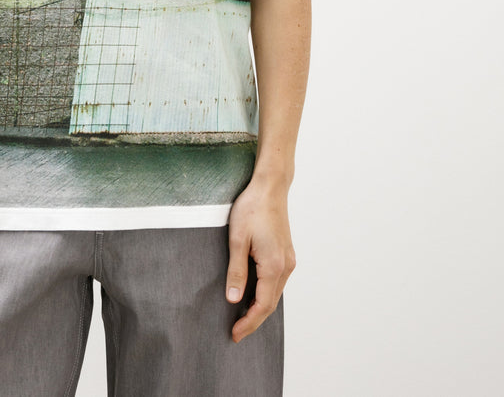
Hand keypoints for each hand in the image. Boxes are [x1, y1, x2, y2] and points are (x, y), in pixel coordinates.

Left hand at [225, 178, 295, 343]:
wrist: (270, 187)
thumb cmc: (252, 208)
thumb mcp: (237, 239)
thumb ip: (236, 271)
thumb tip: (234, 299)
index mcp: (274, 266)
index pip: (262, 305)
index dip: (249, 323)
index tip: (235, 335)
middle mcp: (286, 266)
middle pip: (271, 303)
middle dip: (254, 320)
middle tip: (236, 333)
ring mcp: (288, 260)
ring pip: (275, 293)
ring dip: (260, 307)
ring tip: (242, 318)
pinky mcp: (286, 253)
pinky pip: (277, 282)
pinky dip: (266, 293)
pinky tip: (253, 295)